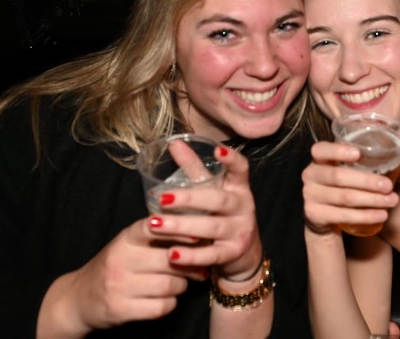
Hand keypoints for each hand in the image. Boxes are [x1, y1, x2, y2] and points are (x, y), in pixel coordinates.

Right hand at [38, 217, 194, 336]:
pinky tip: (165, 299)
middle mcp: (120, 260)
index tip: (198, 235)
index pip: (152, 227)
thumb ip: (155, 237)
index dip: (177, 230)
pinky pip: (161, 306)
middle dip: (190, 265)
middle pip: (170, 260)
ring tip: (180, 283)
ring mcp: (119, 286)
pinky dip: (170, 303)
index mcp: (124, 239)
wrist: (79, 298)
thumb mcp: (128, 245)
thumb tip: (198, 234)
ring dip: (181, 285)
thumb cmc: (114, 267)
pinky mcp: (121, 309)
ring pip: (170, 285)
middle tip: (199, 267)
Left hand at [145, 143, 263, 280]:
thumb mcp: (211, 190)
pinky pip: (211, 255)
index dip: (232, 159)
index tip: (217, 150)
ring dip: (182, 226)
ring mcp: (240, 231)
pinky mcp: (233, 253)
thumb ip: (193, 167)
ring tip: (156, 224)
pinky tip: (171, 254)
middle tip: (162, 197)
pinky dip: (191, 256)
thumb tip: (173, 142)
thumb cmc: (221, 214)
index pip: (241, 170)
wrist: (243, 254)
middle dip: (190, 199)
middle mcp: (243, 208)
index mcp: (239, 188)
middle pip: (218, 200)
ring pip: (212, 227)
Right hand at [302, 140, 398, 235]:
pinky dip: (365, 216)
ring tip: (392, 200)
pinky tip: (381, 215)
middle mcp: (310, 175)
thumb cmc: (343, 185)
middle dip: (367, 181)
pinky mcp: (314, 215)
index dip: (338, 151)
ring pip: (344, 197)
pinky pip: (343, 216)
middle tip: (388, 186)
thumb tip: (394, 143)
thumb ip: (360, 158)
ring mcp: (310, 196)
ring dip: (371, 199)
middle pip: (338, 176)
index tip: (358, 154)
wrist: (324, 215)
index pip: (320, 150)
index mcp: (318, 159)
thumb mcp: (345, 168)